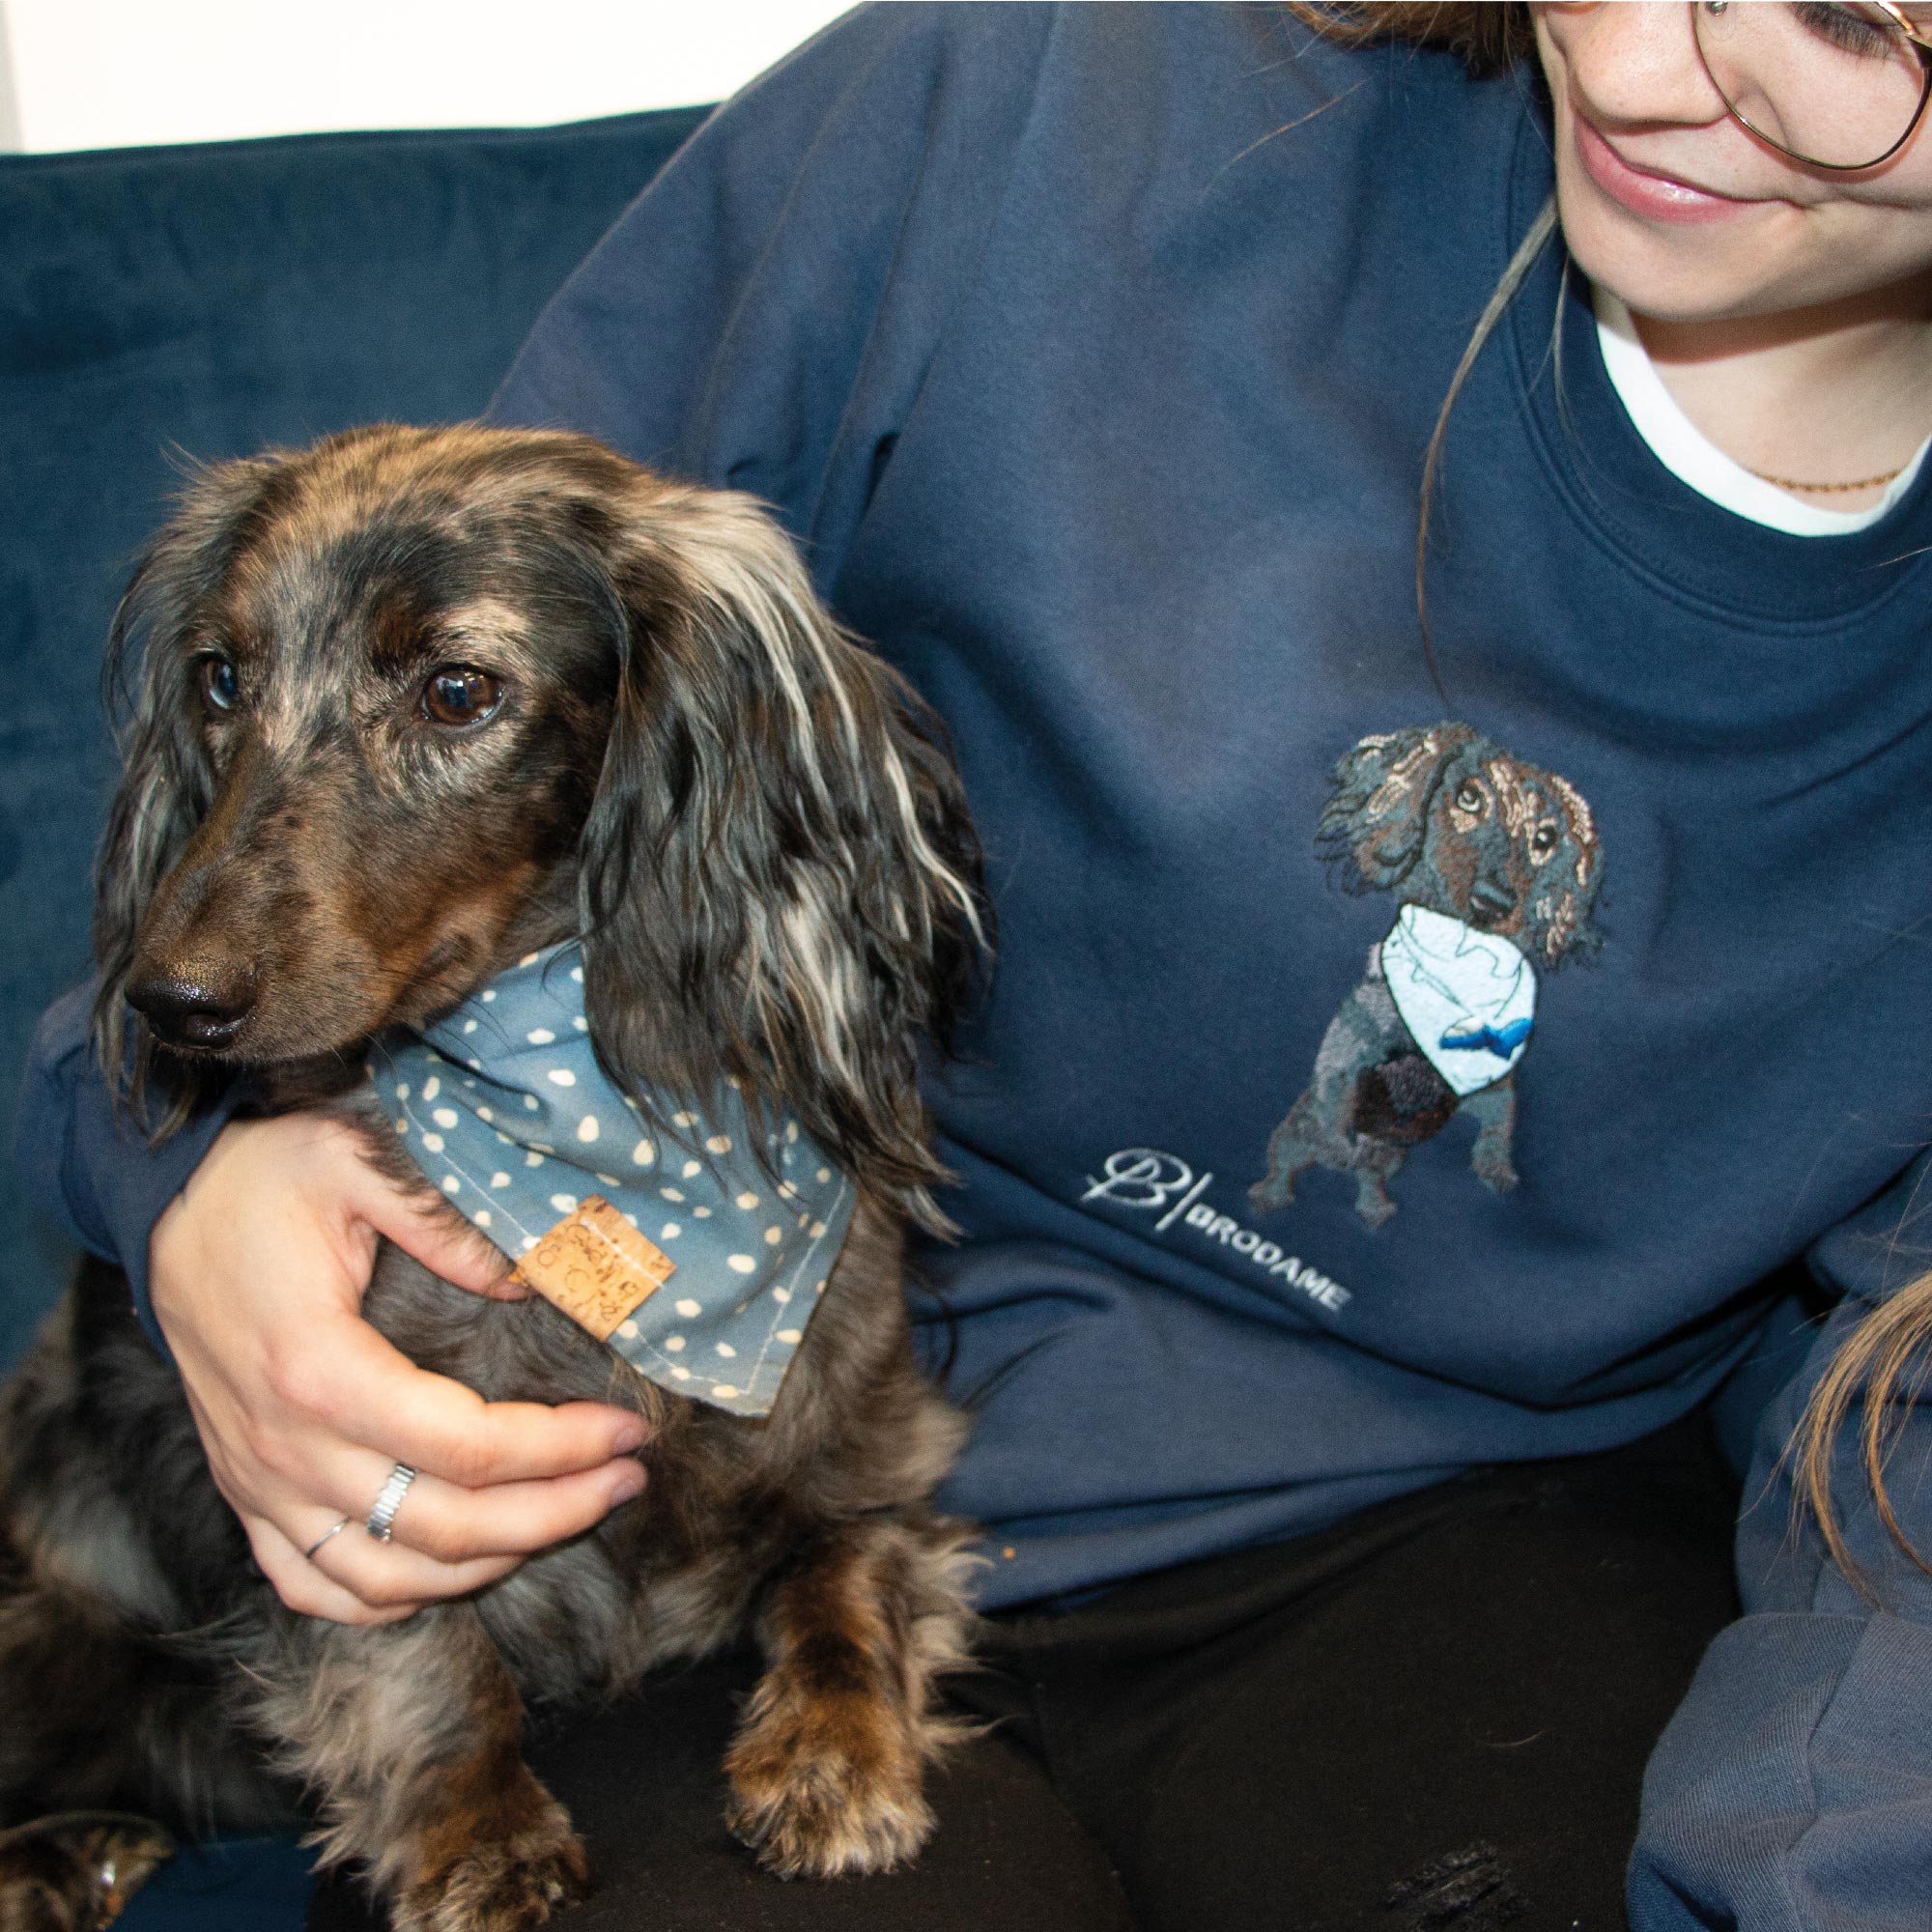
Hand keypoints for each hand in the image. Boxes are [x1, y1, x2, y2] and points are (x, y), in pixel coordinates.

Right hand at [150, 1112, 648, 1624]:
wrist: (162, 1204)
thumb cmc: (264, 1178)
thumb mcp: (354, 1162)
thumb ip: (446, 1224)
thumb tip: (530, 1283)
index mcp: (320, 1370)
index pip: (469, 1447)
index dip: (563, 1450)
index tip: (630, 1429)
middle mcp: (286, 1446)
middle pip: (444, 1527)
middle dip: (556, 1513)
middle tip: (628, 1479)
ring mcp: (259, 1481)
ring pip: (384, 1579)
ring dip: (487, 1565)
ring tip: (565, 1519)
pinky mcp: (245, 1492)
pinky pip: (311, 1587)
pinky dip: (387, 1600)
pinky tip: (452, 1570)